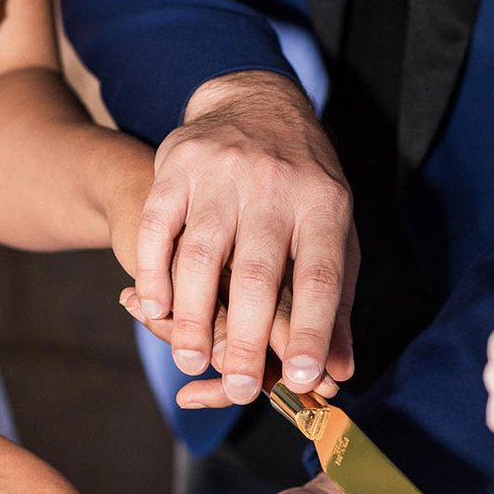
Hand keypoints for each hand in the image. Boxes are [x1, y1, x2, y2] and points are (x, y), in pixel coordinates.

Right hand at [129, 70, 356, 405]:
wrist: (257, 103)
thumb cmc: (303, 188)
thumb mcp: (334, 231)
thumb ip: (336, 303)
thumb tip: (340, 372)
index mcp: (325, 204)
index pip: (320, 275)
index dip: (313, 328)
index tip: (303, 376)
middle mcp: (274, 185)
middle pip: (256, 273)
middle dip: (246, 338)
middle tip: (239, 389)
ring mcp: (221, 172)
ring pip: (201, 254)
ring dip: (192, 315)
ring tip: (191, 360)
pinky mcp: (176, 164)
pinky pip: (158, 225)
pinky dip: (154, 272)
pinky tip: (154, 309)